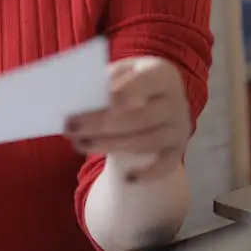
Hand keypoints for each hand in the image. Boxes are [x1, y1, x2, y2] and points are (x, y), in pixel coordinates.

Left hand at [65, 57, 191, 181]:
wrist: (155, 102)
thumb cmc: (130, 85)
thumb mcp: (120, 74)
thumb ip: (104, 84)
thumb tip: (77, 100)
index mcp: (161, 73)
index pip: (145, 82)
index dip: (128, 91)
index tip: (108, 99)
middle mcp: (176, 100)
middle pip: (140, 117)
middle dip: (102, 124)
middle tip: (71, 128)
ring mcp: (179, 127)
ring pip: (145, 142)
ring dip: (109, 146)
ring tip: (79, 144)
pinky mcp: (178, 150)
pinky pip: (165, 166)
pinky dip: (147, 174)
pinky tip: (126, 178)